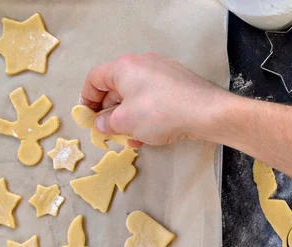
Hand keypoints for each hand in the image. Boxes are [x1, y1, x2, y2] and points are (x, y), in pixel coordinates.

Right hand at [81, 53, 226, 145]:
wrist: (205, 112)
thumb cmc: (159, 113)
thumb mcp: (125, 122)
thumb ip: (107, 122)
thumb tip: (101, 123)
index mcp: (124, 67)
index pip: (95, 78)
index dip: (87, 99)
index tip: (87, 117)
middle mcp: (142, 63)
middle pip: (116, 87)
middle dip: (110, 111)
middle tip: (108, 131)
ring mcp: (163, 72)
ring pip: (136, 95)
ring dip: (129, 118)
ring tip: (131, 138)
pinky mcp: (178, 84)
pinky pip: (154, 99)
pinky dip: (147, 115)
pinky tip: (150, 135)